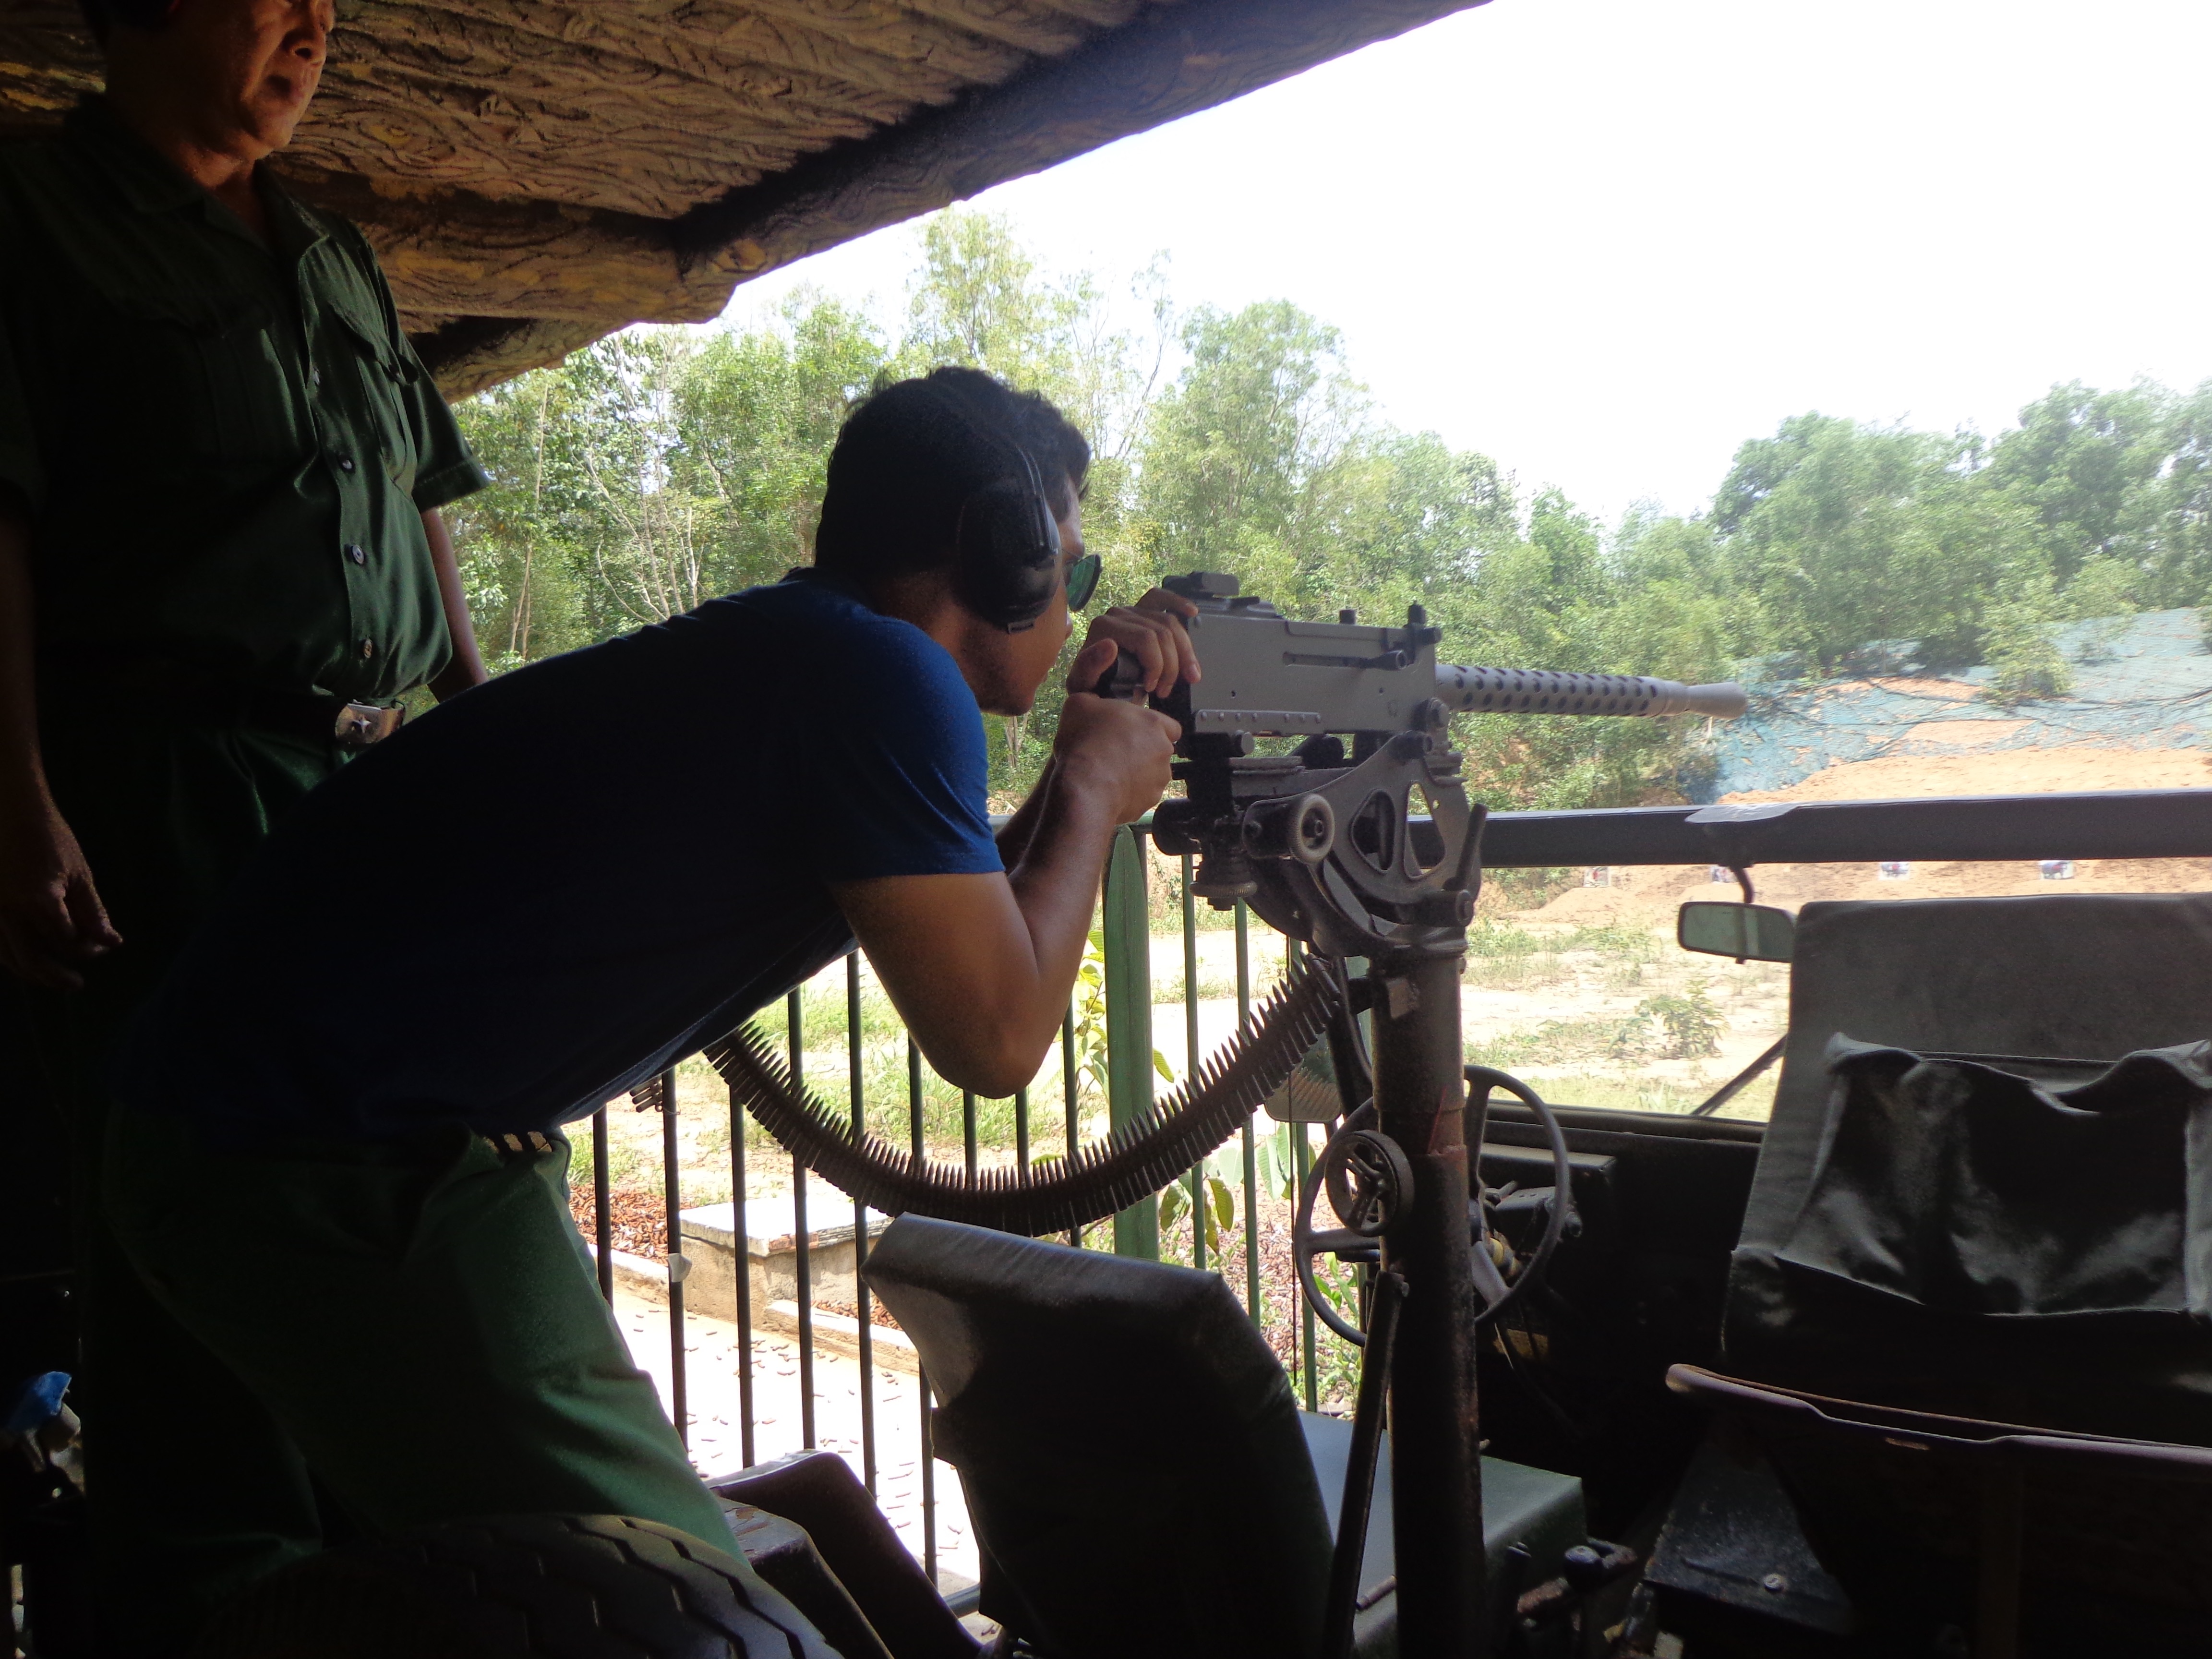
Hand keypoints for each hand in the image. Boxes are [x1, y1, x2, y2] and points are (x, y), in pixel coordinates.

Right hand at [0, 795, 120, 990]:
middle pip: (32, 958)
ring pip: (7, 956)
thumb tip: (112, 943)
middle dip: (56, 976)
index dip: (88, 948)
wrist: (8, 810)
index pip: (67, 940)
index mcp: (36, 901)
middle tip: (76, 985)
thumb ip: (93, 913)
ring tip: (52, 979)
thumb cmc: (49, 838)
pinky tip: (26, 959)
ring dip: (30, 972)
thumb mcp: (79, 874)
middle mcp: (5, 911)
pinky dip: (10, 956)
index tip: (105, 945)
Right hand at [1055, 639, 1183, 823]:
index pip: (1166, 723)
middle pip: (1158, 748)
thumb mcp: (1081, 699)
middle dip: (1142, 750)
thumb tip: (1107, 647)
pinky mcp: (1149, 801)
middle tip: (1116, 750)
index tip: (1133, 729)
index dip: (1149, 726)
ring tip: (1111, 770)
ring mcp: (1158, 778)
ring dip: (1137, 772)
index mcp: (1153, 722)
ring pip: (1152, 773)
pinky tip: (1110, 788)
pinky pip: (1142, 794)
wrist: (1084, 787)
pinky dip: (1131, 792)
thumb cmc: (1085, 744)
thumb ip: (1095, 676)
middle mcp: (1163, 750)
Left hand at [1079, 586, 1200, 699]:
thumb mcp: (1084, 684)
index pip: (1146, 638)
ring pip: (1170, 622)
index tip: (1153, 689)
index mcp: (1104, 626)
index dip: (1157, 665)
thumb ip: (1090, 666)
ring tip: (1186, 677)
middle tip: (1165, 691)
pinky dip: (1179, 604)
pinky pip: (1162, 600)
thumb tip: (1110, 644)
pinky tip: (1192, 612)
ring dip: (1185, 652)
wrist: (1096, 685)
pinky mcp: (1142, 611)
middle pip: (1162, 631)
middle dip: (1171, 665)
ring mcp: (1132, 610)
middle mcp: (1118, 613)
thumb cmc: (1090, 686)